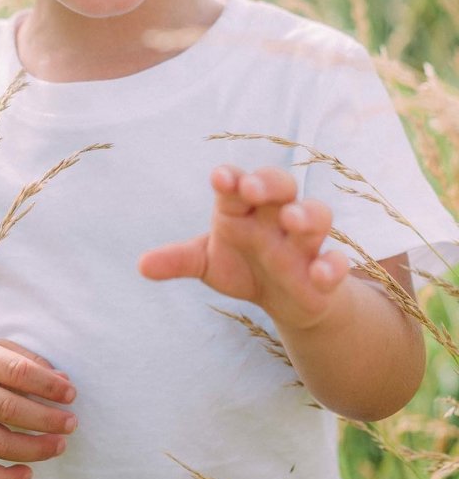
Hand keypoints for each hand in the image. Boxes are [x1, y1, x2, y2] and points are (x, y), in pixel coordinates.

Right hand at [0, 338, 76, 478]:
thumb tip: (63, 380)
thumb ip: (29, 361)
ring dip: (35, 449)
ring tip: (60, 445)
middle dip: (47, 419)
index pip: (17, 372)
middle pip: (10, 409)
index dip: (48, 385)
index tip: (72, 394)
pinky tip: (28, 473)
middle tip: (72, 423)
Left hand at [139, 165, 350, 330]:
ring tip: (291, 220)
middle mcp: (276, 216)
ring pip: (316, 214)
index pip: (236, 184)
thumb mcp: (207, 263)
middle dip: (267, 183)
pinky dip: (332, 266)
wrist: (285, 299)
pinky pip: (336, 261)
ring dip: (306, 215)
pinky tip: (319, 274)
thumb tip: (141, 265)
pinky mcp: (325, 269)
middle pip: (280, 185)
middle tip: (251, 187)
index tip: (218, 178)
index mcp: (243, 208)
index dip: (229, 178)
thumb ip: (178, 260)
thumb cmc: (243, 267)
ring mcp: (304, 241)